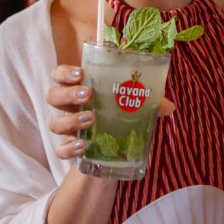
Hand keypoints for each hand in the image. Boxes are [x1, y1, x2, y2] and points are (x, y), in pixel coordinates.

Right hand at [47, 65, 174, 159]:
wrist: (113, 151)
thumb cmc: (118, 117)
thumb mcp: (133, 106)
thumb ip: (148, 102)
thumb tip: (170, 107)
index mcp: (80, 89)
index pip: (59, 75)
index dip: (64, 72)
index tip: (80, 73)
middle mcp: (69, 107)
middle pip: (53, 96)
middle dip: (68, 93)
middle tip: (88, 94)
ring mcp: (68, 129)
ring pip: (54, 123)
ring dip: (71, 120)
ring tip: (92, 119)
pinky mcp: (70, 150)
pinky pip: (60, 150)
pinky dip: (69, 149)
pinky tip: (84, 147)